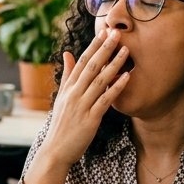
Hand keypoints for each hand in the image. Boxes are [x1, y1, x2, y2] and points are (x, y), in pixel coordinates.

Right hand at [41, 28, 131, 168]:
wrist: (55, 151)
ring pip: (100, 80)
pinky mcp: (90, 119)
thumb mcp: (62, 97)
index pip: (82, 62)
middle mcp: (74, 94)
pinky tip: (127, 77)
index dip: (94, 46)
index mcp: (68, 88)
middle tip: (117, 33)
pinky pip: (105, 100)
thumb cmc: (61, 125)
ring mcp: (81, 106)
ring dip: (114, 64)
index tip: (104, 32)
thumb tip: (67, 53)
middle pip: (91, 67)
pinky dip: (116, 87)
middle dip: (105, 49)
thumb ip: (67, 75)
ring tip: (126, 50)